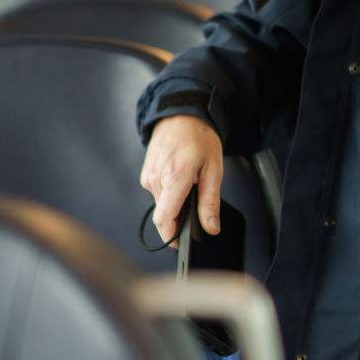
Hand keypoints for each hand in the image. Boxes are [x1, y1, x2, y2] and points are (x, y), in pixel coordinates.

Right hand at [140, 114, 223, 245]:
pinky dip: (170, 192)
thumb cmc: (199, 138)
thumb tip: (210, 228)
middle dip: (180, 216)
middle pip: (165, 214)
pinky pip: (158, 193)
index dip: (171, 236)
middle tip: (196, 203)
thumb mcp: (214, 170)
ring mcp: (148, 176)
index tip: (180, 244)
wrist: (181, 115)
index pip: (164, 219)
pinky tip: (180, 178)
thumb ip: (210, 202)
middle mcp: (156, 178)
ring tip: (190, 183)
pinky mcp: (146, 174)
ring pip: (161, 203)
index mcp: (174, 177)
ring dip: (176, 202)